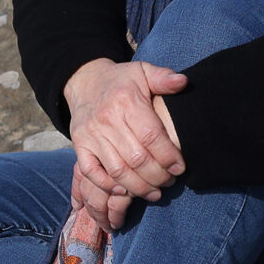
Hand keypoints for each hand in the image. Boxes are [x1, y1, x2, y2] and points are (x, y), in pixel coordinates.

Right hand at [63, 57, 186, 227]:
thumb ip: (164, 77)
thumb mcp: (143, 71)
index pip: (151, 136)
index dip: (169, 156)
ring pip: (117, 170)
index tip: (180, 168)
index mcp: (126, 101)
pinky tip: (125, 191)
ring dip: (138, 187)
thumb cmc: (121, 81)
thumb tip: (183, 82)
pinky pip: (92, 172)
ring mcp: (91, 134)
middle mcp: (107, 119)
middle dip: (158, 176)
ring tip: (154, 192)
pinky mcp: (79, 145)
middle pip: (137, 158)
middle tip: (170, 181)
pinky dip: (108, 185)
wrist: (85, 81)